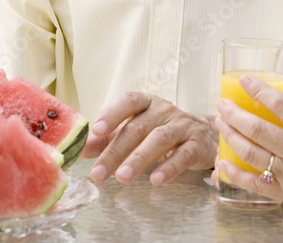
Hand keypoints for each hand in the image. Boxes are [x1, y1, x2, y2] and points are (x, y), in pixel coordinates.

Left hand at [83, 92, 216, 185]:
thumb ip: (107, 140)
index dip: (112, 113)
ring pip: (159, 139)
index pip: (129, 101)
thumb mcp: (134, 131)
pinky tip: (156, 180)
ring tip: (122, 177)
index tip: (96, 130)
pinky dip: (169, 168)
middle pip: (138, 127)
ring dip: (139, 158)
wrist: (203, 135)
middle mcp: (165, 110)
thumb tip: (80, 149)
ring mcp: (183, 126)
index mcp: (147, 103)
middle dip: (116, 150)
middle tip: (99, 172)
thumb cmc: (160, 131)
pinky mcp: (197, 144)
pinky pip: (183, 155)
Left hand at [213, 74, 282, 220]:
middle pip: (258, 129)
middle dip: (234, 114)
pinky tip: (222, 163)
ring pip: (252, 153)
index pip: (280, 104)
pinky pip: (256, 183)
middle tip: (222, 104)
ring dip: (231, 136)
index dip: (258, 90)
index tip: (243, 80)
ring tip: (221, 123)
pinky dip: (236, 174)